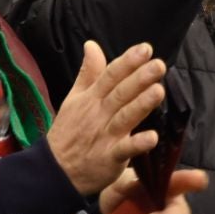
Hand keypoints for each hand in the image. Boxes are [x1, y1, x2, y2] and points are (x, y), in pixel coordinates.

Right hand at [44, 41, 166, 195]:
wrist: (56, 168)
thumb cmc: (69, 131)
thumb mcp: (74, 98)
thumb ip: (87, 73)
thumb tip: (92, 45)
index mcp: (91, 99)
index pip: (110, 76)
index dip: (127, 62)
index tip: (145, 49)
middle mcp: (98, 114)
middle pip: (120, 93)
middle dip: (139, 78)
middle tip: (158, 64)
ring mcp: (104, 136)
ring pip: (125, 117)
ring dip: (141, 104)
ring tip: (158, 91)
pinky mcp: (109, 158)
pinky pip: (125, 150)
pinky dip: (137, 144)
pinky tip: (152, 137)